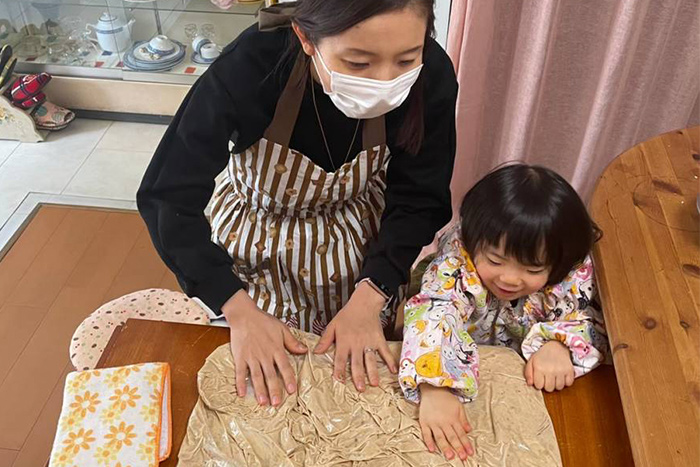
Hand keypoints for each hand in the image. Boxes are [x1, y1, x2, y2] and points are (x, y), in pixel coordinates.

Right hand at [223, 290, 307, 405]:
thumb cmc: (263, 321)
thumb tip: (305, 350)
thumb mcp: (281, 329)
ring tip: (262, 402)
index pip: (284, 367)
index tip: (292, 390)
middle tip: (277, 403)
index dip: (288, 379)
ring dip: (259, 390)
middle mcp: (264, 355)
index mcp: (276, 349)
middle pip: (270, 375)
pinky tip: (241, 393)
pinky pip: (240, 372)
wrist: (244, 315)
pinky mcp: (240, 357)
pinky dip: (240, 383)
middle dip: (274, 390)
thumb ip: (292, 342)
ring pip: (256, 376)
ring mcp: (251, 357)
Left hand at [314, 282, 396, 390]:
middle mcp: (357, 344)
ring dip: (373, 372)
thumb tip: (316, 352)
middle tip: (360, 388)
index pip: (340, 358)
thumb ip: (325, 340)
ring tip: (374, 383)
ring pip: (371, 359)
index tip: (339, 380)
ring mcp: (369, 342)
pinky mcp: (379, 339)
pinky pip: (385, 351)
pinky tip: (393, 370)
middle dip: (358, 376)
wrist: (364, 303)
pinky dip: (390, 361)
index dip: (339, 370)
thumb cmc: (347, 315)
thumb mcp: (333, 325)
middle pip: (357, 362)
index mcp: (344, 341)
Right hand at [418, 384, 473, 460]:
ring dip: (445, 447)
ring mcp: (433, 422)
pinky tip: (432, 449)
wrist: (432, 389)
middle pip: (452, 437)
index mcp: (453, 418)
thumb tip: (469, 431)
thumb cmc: (446, 398)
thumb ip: (464, 419)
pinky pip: (426, 434)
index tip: (470, 453)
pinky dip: (429, 442)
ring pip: (440, 437)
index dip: (466, 444)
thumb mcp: (459, 406)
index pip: (461, 434)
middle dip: (458, 448)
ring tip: (450, 456)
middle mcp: (444, 422)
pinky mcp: (424, 422)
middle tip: (462, 457)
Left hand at [525, 340, 574, 391]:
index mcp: (539, 368)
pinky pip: (568, 384)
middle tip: (548, 378)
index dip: (539, 383)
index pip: (539, 386)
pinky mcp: (570, 370)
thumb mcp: (531, 361)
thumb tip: (529, 384)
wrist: (556, 346)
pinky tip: (562, 376)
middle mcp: (550, 370)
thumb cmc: (542, 355)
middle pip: (549, 389)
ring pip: (559, 387)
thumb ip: (528, 373)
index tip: (540, 378)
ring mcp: (561, 371)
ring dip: (556, 384)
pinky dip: (566, 382)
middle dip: (547, 385)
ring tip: (555, 377)